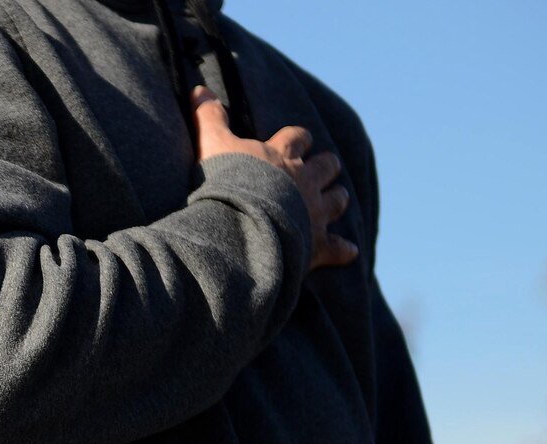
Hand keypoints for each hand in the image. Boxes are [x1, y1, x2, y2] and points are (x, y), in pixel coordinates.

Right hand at [190, 88, 356, 271]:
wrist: (238, 228)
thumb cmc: (226, 184)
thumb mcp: (212, 146)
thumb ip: (209, 118)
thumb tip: (199, 89)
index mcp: (283, 155)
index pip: (298, 137)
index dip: (297, 140)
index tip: (293, 143)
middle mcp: (306, 180)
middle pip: (327, 166)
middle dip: (323, 168)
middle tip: (315, 174)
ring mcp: (315, 212)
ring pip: (338, 200)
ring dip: (335, 201)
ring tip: (329, 205)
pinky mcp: (316, 244)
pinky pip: (339, 247)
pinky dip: (343, 249)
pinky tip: (347, 251)